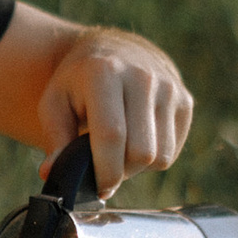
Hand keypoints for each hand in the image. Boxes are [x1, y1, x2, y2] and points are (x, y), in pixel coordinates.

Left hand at [36, 26, 192, 193]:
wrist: (115, 50)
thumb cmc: (79, 83)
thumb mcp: (54, 102)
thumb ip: (54, 139)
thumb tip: (52, 173)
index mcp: (105, 72)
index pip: (112, 136)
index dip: (105, 171)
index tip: (98, 187)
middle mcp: (143, 76)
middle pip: (141, 153)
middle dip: (121, 172)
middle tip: (104, 167)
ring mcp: (169, 87)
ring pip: (160, 157)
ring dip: (138, 167)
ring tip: (119, 152)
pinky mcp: (185, 100)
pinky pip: (172, 151)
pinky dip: (153, 157)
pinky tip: (137, 140)